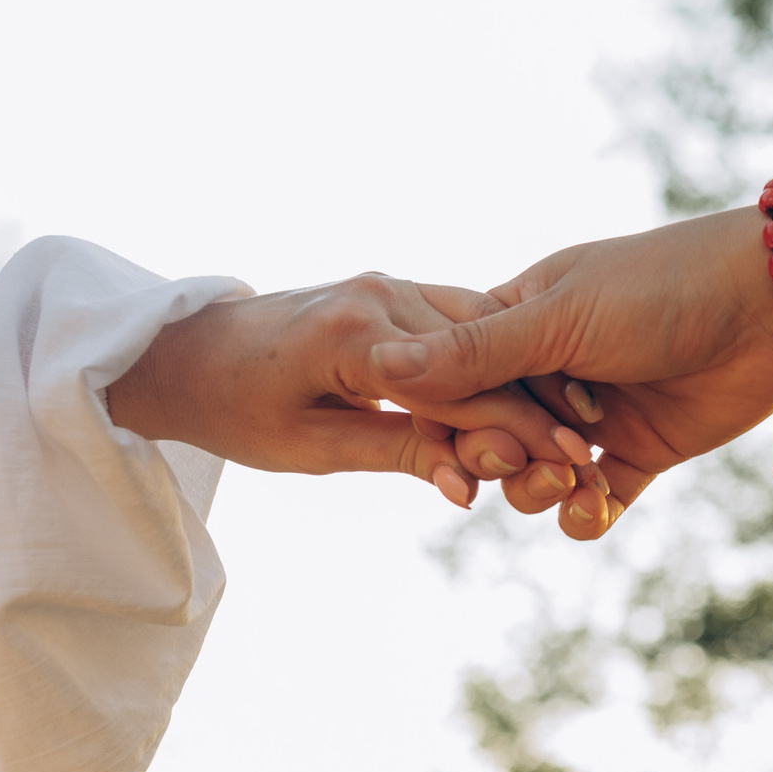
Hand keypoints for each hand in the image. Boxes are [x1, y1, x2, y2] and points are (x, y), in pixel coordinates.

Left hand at [106, 274, 598, 506]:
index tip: (572, 465)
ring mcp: (390, 285)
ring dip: (529, 379)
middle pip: (488, 354)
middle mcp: (381, 295)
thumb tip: (472, 486)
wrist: (186, 352)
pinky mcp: (393, 290)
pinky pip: (464, 320)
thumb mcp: (312, 448)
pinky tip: (534, 390)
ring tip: (572, 427)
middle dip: (540, 406)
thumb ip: (399, 453)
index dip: (521, 432)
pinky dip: (501, 357)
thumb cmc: (236, 410)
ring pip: (486, 331)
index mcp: (354, 336)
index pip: (461, 391)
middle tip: (586, 454)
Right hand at [365, 210, 772, 537]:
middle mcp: (549, 371)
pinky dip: (585, 515)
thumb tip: (376, 364)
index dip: (446, 421)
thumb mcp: (562, 318)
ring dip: (541, 490)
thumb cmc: (664, 286)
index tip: (449, 446)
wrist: (772, 304)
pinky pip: (595, 501)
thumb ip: (475, 353)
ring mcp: (594, 415)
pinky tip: (594, 510)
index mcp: (518, 322)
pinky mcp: (643, 451)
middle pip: (490, 438)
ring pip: (535, 476)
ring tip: (572, 480)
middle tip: (531, 460)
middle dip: (498, 461)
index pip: (453, 384)